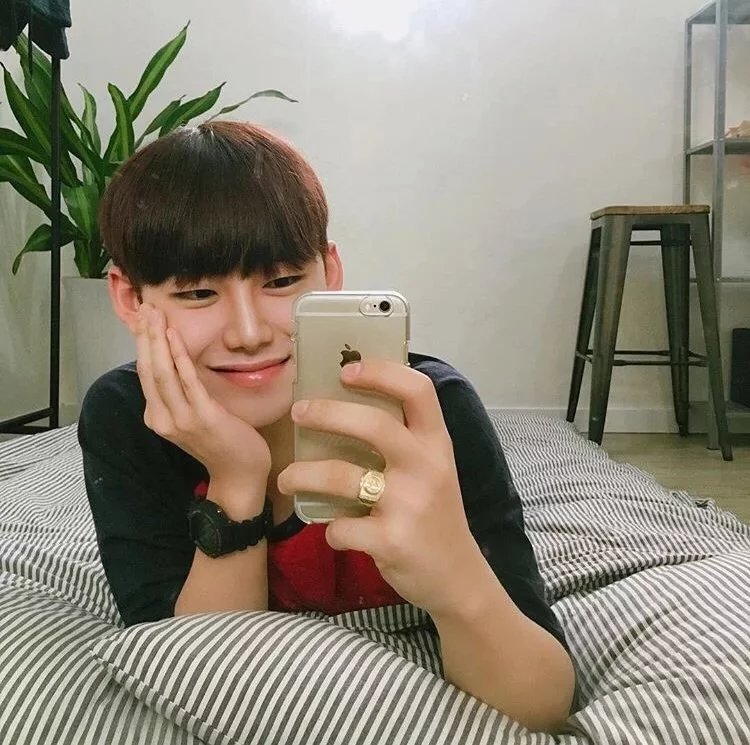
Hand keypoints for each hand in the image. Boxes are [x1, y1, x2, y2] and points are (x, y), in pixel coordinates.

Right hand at [135, 304, 271, 491]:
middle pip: (148, 369)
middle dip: (145, 336)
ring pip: (162, 372)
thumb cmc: (221, 442)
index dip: (142, 344)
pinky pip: (188, 381)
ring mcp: (182, 419)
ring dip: (158, 340)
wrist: (239, 473)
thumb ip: (180, 394)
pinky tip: (174, 337)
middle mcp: (163, 418)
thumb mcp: (192, 416)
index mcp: (158, 417)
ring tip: (157, 315)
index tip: (143, 319)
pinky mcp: (203, 417)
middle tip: (147, 308)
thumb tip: (178, 363)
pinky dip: (179, 356)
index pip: (144, 374)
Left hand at [277, 360, 487, 616]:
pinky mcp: (392, 541)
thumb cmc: (435, 515)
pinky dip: (329, 529)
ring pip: (342, 477)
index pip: (418, 391)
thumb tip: (344, 407)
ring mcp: (410, 505)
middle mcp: (427, 468)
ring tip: (286, 478)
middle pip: (373, 424)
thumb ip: (403, 441)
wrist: (457, 577)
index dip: (381, 372)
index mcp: (437, 444)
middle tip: (298, 412)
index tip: (347, 370)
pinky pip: (341, 527)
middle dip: (327, 413)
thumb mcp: (432, 470)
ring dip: (303, 474)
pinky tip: (332, 530)